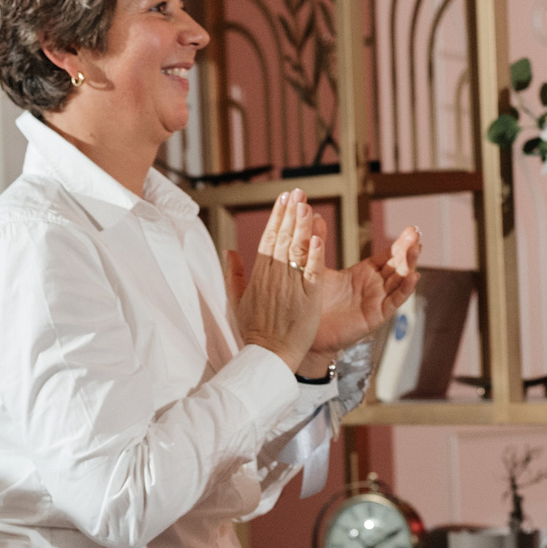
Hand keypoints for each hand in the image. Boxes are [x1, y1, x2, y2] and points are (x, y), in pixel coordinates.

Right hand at [235, 189, 326, 371]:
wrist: (268, 355)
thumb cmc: (255, 331)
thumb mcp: (237, 301)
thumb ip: (233, 274)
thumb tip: (229, 251)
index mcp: (259, 276)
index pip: (268, 239)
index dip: (276, 217)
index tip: (283, 199)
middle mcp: (274, 277)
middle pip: (282, 239)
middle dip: (290, 214)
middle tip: (298, 191)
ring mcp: (290, 287)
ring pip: (296, 251)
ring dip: (301, 227)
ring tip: (306, 204)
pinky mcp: (307, 299)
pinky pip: (311, 274)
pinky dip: (314, 256)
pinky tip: (317, 238)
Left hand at [309, 224, 422, 355]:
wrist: (305, 330)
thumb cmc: (313, 302)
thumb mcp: (315, 266)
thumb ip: (317, 242)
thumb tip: (313, 216)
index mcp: (365, 273)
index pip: (388, 255)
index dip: (400, 243)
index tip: (411, 229)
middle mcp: (375, 286)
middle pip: (398, 265)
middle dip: (408, 249)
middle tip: (416, 233)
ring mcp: (377, 301)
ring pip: (400, 280)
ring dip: (409, 264)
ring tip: (416, 248)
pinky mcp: (376, 316)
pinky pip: (394, 301)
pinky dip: (404, 289)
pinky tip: (412, 276)